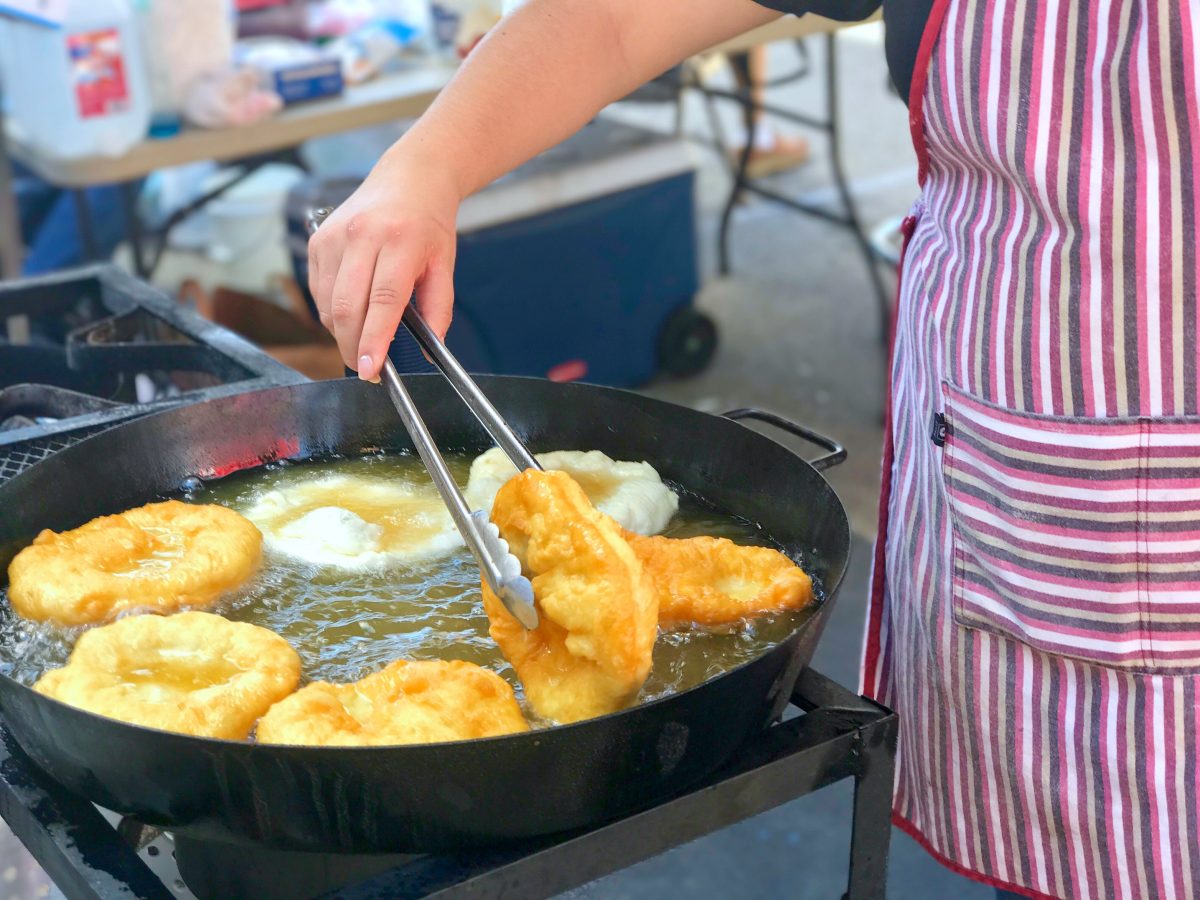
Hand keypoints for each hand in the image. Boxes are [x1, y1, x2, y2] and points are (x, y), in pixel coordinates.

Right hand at [307, 150, 460, 381]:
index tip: (371, 369)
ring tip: (362, 340)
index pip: (383, 300)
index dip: (374, 339)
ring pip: (329, 303)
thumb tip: (430, 350)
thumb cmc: (429, 224)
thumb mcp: (445, 265)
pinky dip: (332, 312)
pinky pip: (318, 291)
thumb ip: (439, 309)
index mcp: (400, 240)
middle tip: (367, 368)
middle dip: (353, 346)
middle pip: (348, 306)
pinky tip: (350, 314)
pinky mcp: (317, 241)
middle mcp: (362, 236)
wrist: (408, 178)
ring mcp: (335, 237)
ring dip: (342, 332)